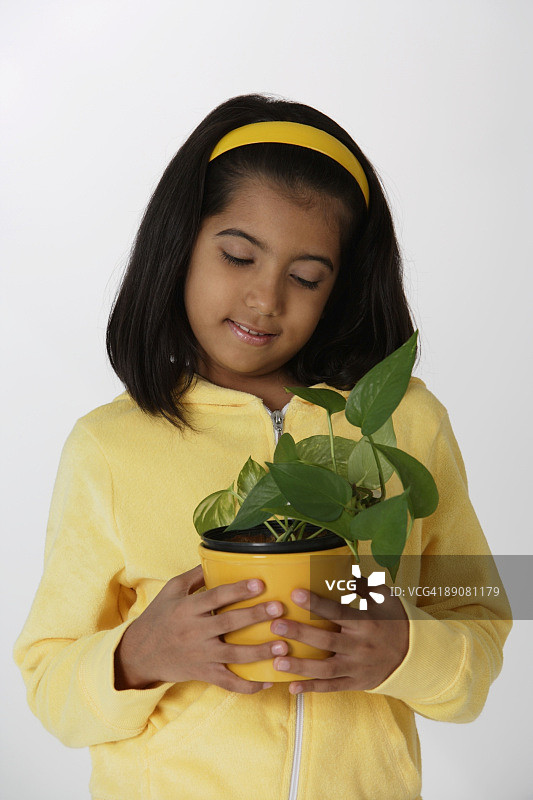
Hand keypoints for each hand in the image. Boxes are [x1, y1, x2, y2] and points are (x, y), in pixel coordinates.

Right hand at [114, 564, 288, 693]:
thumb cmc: (159, 617)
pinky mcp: (204, 673)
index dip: (238, 590)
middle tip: (279, 609)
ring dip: (260, 651)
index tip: (260, 583)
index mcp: (187, 608)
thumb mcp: (172, 590)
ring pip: (233, 655)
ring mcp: (201, 654)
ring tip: (283, 646)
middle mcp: (195, 631)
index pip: (215, 597)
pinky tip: (267, 681)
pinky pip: (228, 682)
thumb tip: (217, 555)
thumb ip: (195, 575)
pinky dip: (247, 685)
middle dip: (255, 616)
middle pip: (229, 623)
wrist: (140, 653)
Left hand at [269, 580, 408, 693]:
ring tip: (276, 661)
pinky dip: (312, 688)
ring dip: (300, 666)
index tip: (294, 593)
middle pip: (327, 640)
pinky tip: (291, 687)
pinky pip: (332, 687)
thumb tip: (341, 565)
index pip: (337, 611)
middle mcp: (361, 645)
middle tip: (275, 625)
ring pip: (326, 669)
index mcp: (366, 622)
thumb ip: (362, 584)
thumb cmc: (395, 620)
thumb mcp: (384, 598)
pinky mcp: (356, 682)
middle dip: (300, 633)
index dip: (316, 603)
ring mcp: (358, 666)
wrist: (415, 655)